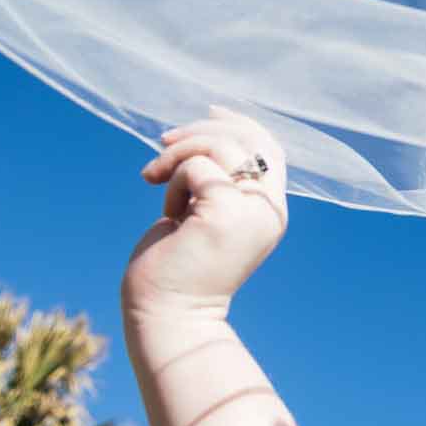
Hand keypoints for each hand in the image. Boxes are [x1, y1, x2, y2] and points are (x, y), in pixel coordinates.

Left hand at [123, 105, 289, 318]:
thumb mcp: (202, 216)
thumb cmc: (176, 270)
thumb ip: (214, 183)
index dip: (242, 123)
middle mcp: (268, 212)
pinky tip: (166, 212)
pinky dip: (172, 179)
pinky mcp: (223, 214)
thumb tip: (198, 135)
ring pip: (220, 146)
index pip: (270, 150)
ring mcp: (249, 213)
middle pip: (248, 139)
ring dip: (179, 155)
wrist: (168, 315)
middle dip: (201, 130)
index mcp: (268, 213)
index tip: (209, 110)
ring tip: (155, 179)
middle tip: (162, 143)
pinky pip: (196, 167)